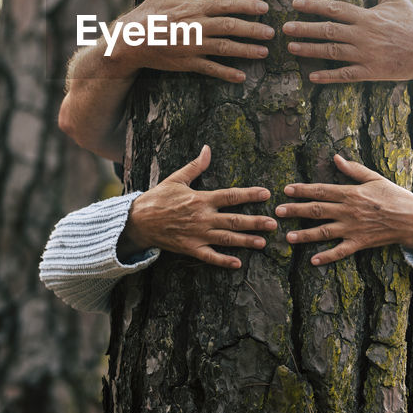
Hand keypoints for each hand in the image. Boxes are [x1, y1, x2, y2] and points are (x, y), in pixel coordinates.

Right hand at [116, 0, 274, 82]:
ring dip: (245, 51)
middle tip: (271, 32)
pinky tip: (242, 77)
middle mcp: (195, 26)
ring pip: (224, 48)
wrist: (130, 39)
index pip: (224, 4)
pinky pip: (210, 69)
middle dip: (252, 30)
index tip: (264, 8)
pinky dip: (226, 73)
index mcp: (193, 7)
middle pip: (229, 27)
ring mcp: (191, 46)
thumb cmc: (150, 11)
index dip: (245, 5)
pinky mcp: (186, 63)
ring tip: (264, 52)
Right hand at [121, 145, 278, 268]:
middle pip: (234, 220)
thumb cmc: (158, 198)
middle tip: (274, 223)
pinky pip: (210, 257)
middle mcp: (202, 217)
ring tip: (263, 242)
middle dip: (256, 222)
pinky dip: (224, 261)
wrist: (138, 221)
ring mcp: (197, 235)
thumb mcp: (176, 179)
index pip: (230, 196)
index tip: (266, 193)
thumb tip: (207, 149)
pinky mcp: (190, 248)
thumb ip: (195, 166)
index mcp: (201, 199)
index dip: (249, 194)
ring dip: (246, 241)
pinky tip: (238, 263)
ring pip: (226, 239)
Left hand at [276, 154, 412, 264]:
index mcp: (351, 193)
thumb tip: (336, 158)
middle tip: (277, 212)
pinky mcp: (360, 243)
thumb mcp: (375, 178)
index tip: (286, 190)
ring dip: (305, 235)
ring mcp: (353, 229)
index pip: (321, 190)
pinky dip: (326, 257)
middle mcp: (349, 211)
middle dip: (296, 211)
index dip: (302, 190)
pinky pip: (340, 251)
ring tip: (288, 237)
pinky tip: (313, 261)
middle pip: (317, 210)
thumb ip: (354, 170)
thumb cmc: (394, 196)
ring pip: (324, 232)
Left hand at [282, 0, 412, 83]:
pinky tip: (312, 76)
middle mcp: (364, 36)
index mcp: (368, 16)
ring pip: (332, 52)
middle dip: (304, 29)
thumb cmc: (412, 21)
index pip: (335, 8)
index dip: (314, 5)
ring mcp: (367, 55)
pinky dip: (328, 76)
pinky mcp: (372, 72)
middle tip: (284, 28)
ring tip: (291, 47)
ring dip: (310, 50)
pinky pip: (346, 75)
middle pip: (328, 31)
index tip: (295, 3)